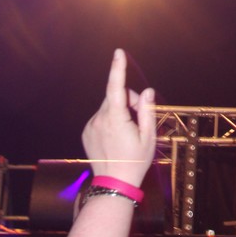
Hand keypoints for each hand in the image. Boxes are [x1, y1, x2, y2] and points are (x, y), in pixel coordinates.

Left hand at [81, 49, 155, 187]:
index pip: (116, 88)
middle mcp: (99, 119)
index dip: (118, 68)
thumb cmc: (136, 161)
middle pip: (115, 96)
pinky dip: (110, 119)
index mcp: (116, 119)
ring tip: (128, 131)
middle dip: (129, 101)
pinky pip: (101, 117)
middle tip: (140, 119)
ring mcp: (91, 126)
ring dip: (119, 111)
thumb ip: (147, 111)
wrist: (114, 184)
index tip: (118, 52)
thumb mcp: (148, 137)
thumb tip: (147, 91)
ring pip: (108, 106)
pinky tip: (116, 137)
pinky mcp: (87, 132)